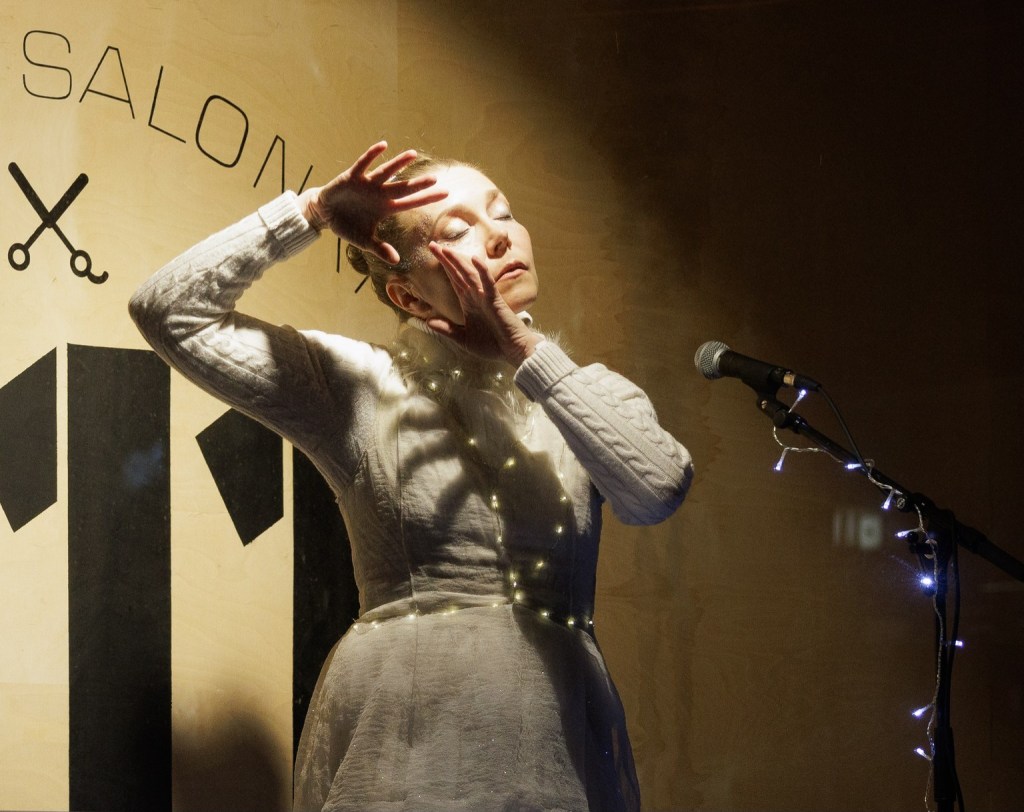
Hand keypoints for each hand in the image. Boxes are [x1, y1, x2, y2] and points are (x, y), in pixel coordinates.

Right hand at [298, 142, 446, 263]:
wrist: (325, 213)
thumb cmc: (348, 226)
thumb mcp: (363, 241)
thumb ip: (379, 248)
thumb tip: (396, 261)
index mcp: (385, 208)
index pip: (410, 203)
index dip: (427, 198)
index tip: (445, 194)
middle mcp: (380, 193)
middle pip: (402, 188)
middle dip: (418, 184)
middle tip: (435, 178)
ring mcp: (367, 183)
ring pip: (386, 172)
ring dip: (398, 163)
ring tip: (413, 154)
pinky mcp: (352, 176)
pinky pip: (363, 164)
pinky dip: (372, 155)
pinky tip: (383, 146)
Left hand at [425, 242, 539, 365]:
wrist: (511, 350)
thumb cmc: (491, 345)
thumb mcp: (463, 339)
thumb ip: (446, 329)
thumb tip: (428, 321)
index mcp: (468, 302)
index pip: (454, 280)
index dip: (444, 267)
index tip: (433, 254)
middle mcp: (475, 296)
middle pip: (458, 273)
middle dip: (446, 259)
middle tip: (432, 245)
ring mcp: (485, 296)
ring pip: (469, 274)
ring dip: (458, 261)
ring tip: (446, 249)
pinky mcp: (495, 300)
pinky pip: (487, 283)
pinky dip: (482, 271)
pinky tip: (475, 259)